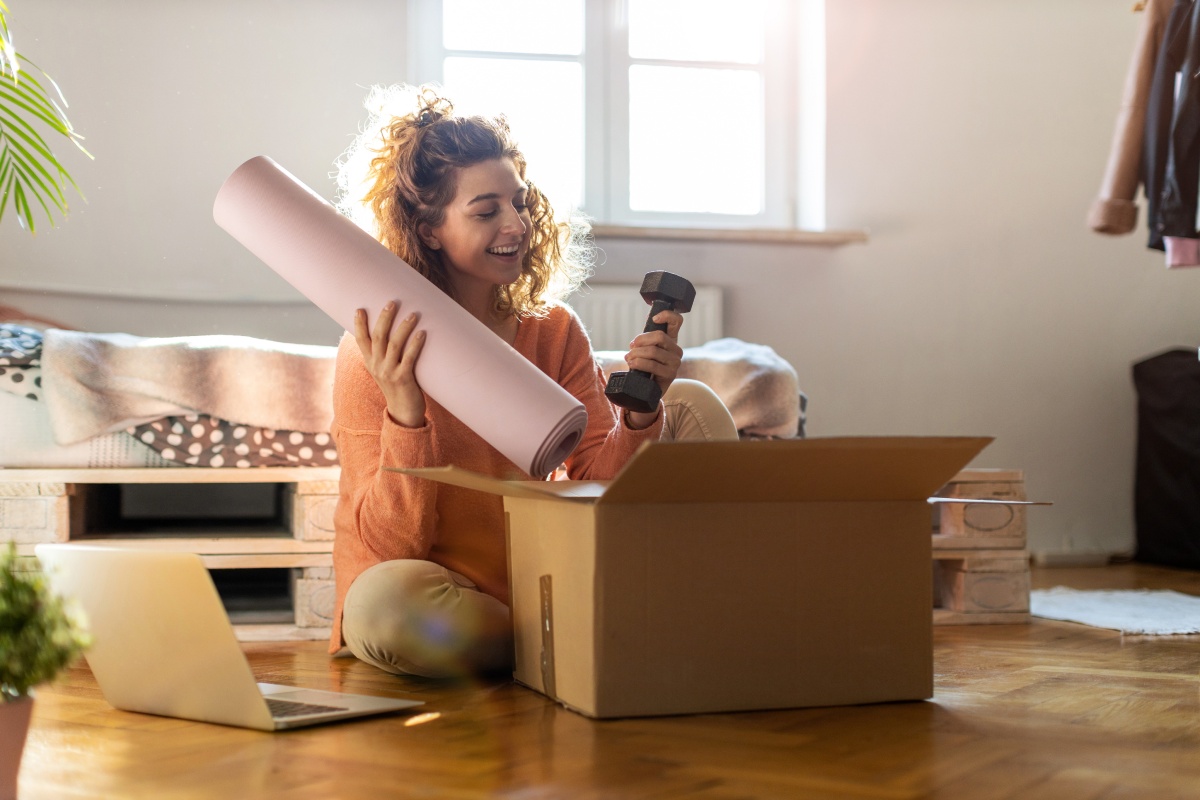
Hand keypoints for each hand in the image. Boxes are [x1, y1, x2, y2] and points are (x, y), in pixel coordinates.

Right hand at [353, 301, 426, 427]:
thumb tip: (392, 332)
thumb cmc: (397, 386)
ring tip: (413, 314)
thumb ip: (385, 354)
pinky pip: (409, 358)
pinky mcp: (403, 378)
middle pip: (378, 337)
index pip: (360, 340)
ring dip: (403, 327)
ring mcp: (389, 372)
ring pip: (394, 345)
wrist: (403, 412)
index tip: (359, 309)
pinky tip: (422, 333)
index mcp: (370, 362)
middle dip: (384, 318)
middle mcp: (377, 366)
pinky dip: (415, 344)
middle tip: (392, 303)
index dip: (359, 325)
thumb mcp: (385, 370)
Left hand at [623, 309, 682, 428]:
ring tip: (629, 358)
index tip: (654, 319)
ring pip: (653, 351)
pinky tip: (632, 364)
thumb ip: (645, 340)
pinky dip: (638, 363)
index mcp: (672, 340)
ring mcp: (675, 362)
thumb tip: (639, 336)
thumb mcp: (645, 351)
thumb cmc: (645, 367)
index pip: (676, 321)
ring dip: (636, 354)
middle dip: (641, 340)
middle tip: (631, 346)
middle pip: (659, 336)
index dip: (666, 315)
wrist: (647, 389)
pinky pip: (652, 365)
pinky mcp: (671, 374)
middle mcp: (677, 350)